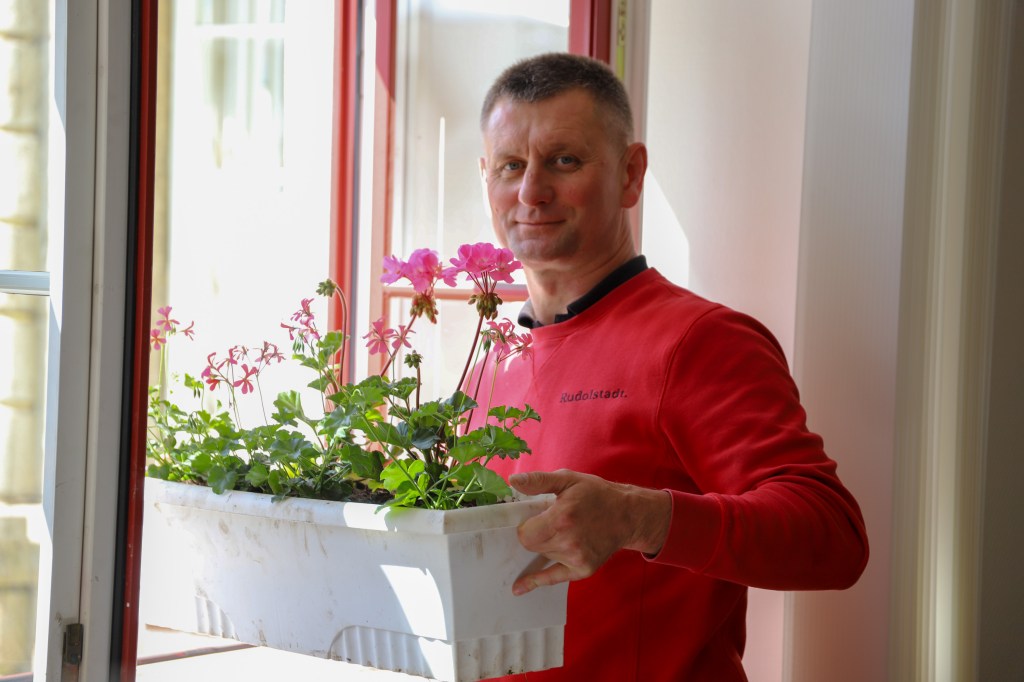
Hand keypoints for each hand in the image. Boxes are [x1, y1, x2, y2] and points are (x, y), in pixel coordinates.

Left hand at [508, 469, 670, 594]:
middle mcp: (568, 542)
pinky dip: (536, 581)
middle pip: (532, 546)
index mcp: (561, 518)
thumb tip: (513, 480)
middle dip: (535, 534)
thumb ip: (538, 481)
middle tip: (549, 522)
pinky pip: (552, 578)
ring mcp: (576, 559)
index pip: (525, 534)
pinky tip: (519, 588)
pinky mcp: (583, 570)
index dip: (526, 525)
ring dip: (546, 545)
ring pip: (542, 556)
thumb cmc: (596, 494)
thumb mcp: (568, 480)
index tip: (535, 516)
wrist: (627, 514)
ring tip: (564, 531)